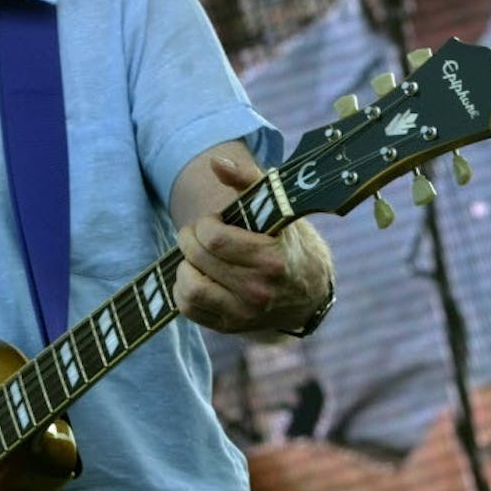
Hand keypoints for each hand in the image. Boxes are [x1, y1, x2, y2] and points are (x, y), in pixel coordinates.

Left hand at [174, 155, 332, 335]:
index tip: (214, 221)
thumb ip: (247, 180)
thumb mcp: (277, 207)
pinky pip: (189, 309)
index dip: (205, 225)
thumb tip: (216, 163)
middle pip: (198, 258)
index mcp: (272, 259)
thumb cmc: (287, 241)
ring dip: (184, 266)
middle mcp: (259, 291)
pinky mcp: (231, 327)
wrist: (307, 292)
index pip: (215, 239)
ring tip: (195, 256)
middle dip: (190, 239)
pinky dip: (182, 289)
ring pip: (190, 288)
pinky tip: (196, 275)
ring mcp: (244, 313)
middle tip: (197, 233)